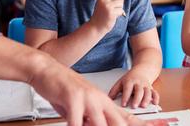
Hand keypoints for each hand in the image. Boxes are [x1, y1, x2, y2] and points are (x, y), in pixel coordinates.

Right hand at [29, 60, 144, 125]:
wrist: (46, 70)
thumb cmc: (61, 88)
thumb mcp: (79, 108)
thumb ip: (90, 119)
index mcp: (103, 102)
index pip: (127, 118)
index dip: (143, 124)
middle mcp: (99, 100)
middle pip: (119, 122)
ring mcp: (87, 98)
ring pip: (99, 124)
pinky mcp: (73, 98)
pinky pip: (76, 122)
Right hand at [89, 0, 124, 33]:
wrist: (95, 26)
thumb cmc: (100, 15)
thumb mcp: (101, 4)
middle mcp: (103, 1)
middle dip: (120, 0)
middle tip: (118, 6)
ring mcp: (107, 7)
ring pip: (121, 3)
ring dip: (120, 8)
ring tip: (115, 12)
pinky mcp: (111, 13)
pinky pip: (121, 10)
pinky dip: (120, 13)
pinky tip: (114, 16)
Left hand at [108, 69, 158, 108]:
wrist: (142, 71)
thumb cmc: (130, 78)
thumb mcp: (120, 82)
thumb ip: (114, 90)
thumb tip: (108, 98)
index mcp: (129, 81)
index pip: (127, 89)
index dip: (125, 96)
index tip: (124, 104)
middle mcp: (138, 83)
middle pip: (138, 90)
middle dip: (136, 99)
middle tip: (134, 106)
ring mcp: (146, 86)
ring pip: (147, 92)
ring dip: (146, 99)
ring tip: (143, 106)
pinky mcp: (151, 88)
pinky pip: (155, 93)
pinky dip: (156, 98)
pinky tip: (154, 103)